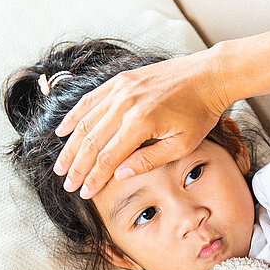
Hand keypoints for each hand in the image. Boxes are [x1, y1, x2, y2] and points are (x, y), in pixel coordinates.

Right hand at [53, 48, 229, 198]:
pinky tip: (63, 131)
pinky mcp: (121, 80)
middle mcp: (124, 103)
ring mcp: (120, 89)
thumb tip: (120, 175)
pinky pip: (90, 100)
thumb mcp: (182, 145)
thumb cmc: (200, 113)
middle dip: (77, 166)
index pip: (108, 157)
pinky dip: (74, 116)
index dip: (94, 177)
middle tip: (68, 184)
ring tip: (61, 165)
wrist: (208, 76)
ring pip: (85, 121)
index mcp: (140, 122)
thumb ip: (149, 160)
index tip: (84, 192)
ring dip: (70, 145)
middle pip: (91, 141)